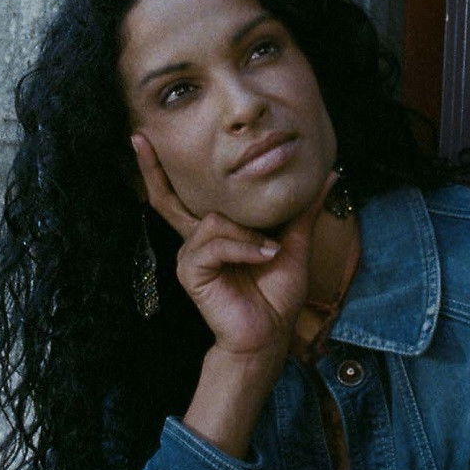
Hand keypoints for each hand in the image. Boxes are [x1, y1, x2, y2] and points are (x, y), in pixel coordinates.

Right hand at [131, 133, 333, 356]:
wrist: (270, 333)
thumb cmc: (277, 294)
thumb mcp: (295, 243)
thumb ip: (304, 210)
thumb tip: (330, 176)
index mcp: (216, 232)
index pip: (186, 195)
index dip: (162, 169)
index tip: (145, 137)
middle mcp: (197, 239)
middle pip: (166, 199)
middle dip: (152, 170)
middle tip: (139, 138)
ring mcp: (191, 255)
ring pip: (213, 221)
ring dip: (248, 234)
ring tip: (271, 252)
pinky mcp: (191, 271)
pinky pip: (216, 245)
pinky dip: (244, 248)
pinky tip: (263, 257)